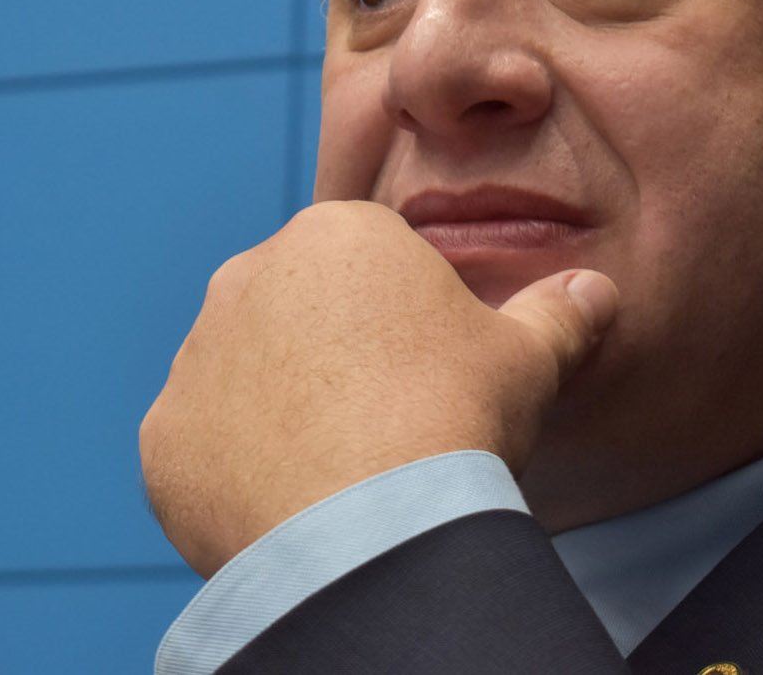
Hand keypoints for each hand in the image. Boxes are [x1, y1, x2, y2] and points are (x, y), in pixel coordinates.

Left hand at [138, 200, 617, 576]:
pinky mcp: (164, 436)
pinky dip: (239, 470)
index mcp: (338, 236)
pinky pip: (205, 445)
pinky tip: (294, 504)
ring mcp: (197, 358)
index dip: (406, 320)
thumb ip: (560, 312)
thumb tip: (597, 291)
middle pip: (300, 311)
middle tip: (386, 421)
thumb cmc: (454, 418)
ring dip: (283, 409)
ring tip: (341, 469)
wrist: (371, 526)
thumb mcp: (529, 357)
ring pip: (247, 376)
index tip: (429, 374)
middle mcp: (249, 278)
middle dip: (334, 356)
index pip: (371, 266)